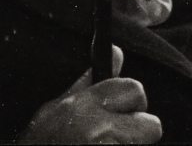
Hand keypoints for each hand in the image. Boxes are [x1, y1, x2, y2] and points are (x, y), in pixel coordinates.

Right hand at [18, 46, 161, 143]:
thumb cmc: (40, 142)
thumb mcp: (56, 108)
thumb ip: (89, 82)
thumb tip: (117, 54)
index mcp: (84, 104)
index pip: (134, 89)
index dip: (133, 102)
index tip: (123, 112)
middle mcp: (98, 127)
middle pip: (151, 125)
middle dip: (140, 132)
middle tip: (118, 137)